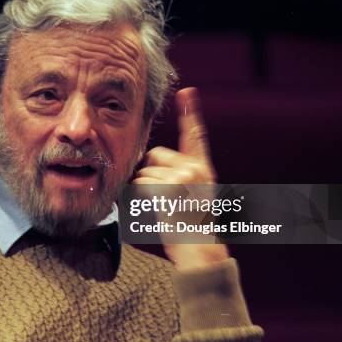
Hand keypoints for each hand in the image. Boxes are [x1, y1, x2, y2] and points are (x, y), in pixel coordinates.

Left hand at [132, 87, 229, 270]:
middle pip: (154, 155)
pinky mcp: (168, 189)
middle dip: (150, 172)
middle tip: (163, 196)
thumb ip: (177, 175)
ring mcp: (183, 178)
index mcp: (202, 168)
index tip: (187, 92)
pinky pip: (140, 185)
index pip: (195, 136)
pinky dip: (138, 198)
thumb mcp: (192, 195)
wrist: (198, 249)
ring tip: (161, 207)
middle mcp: (195, 169)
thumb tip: (149, 164)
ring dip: (144, 189)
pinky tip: (155, 210)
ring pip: (144, 172)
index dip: (190, 112)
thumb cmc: (189, 225)